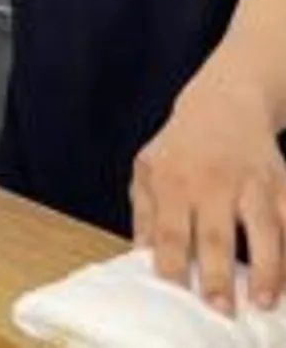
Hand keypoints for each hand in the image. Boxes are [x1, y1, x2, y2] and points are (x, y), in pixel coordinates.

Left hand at [132, 72, 285, 313]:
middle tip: (220, 309)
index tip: (176, 295)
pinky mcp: (282, 181)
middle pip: (215, 235)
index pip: (169, 231)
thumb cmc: (179, 145)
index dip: (171, 263)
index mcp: (172, 182)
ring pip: (263, 230)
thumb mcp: (147, 168)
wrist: (225, 101)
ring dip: (266, 269)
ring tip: (264, 302)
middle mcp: (211, 182)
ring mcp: (251, 182)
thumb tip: (140, 254)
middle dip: (218, 275)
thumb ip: (144, 212)